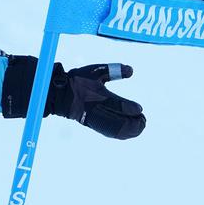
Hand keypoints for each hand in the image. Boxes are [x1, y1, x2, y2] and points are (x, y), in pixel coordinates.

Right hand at [2, 57, 145, 138]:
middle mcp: (97, 110)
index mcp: (98, 96)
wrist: (60, 95)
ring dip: (130, 130)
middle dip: (134, 122)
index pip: (117, 105)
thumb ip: (114, 70)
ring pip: (116, 130)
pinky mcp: (94, 124)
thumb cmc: (78, 80)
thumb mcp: (95, 71)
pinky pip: (110, 132)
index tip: (140, 109)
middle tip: (143, 119)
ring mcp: (95, 119)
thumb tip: (132, 70)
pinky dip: (122, 134)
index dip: (129, 108)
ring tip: (140, 126)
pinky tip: (131, 132)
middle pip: (119, 122)